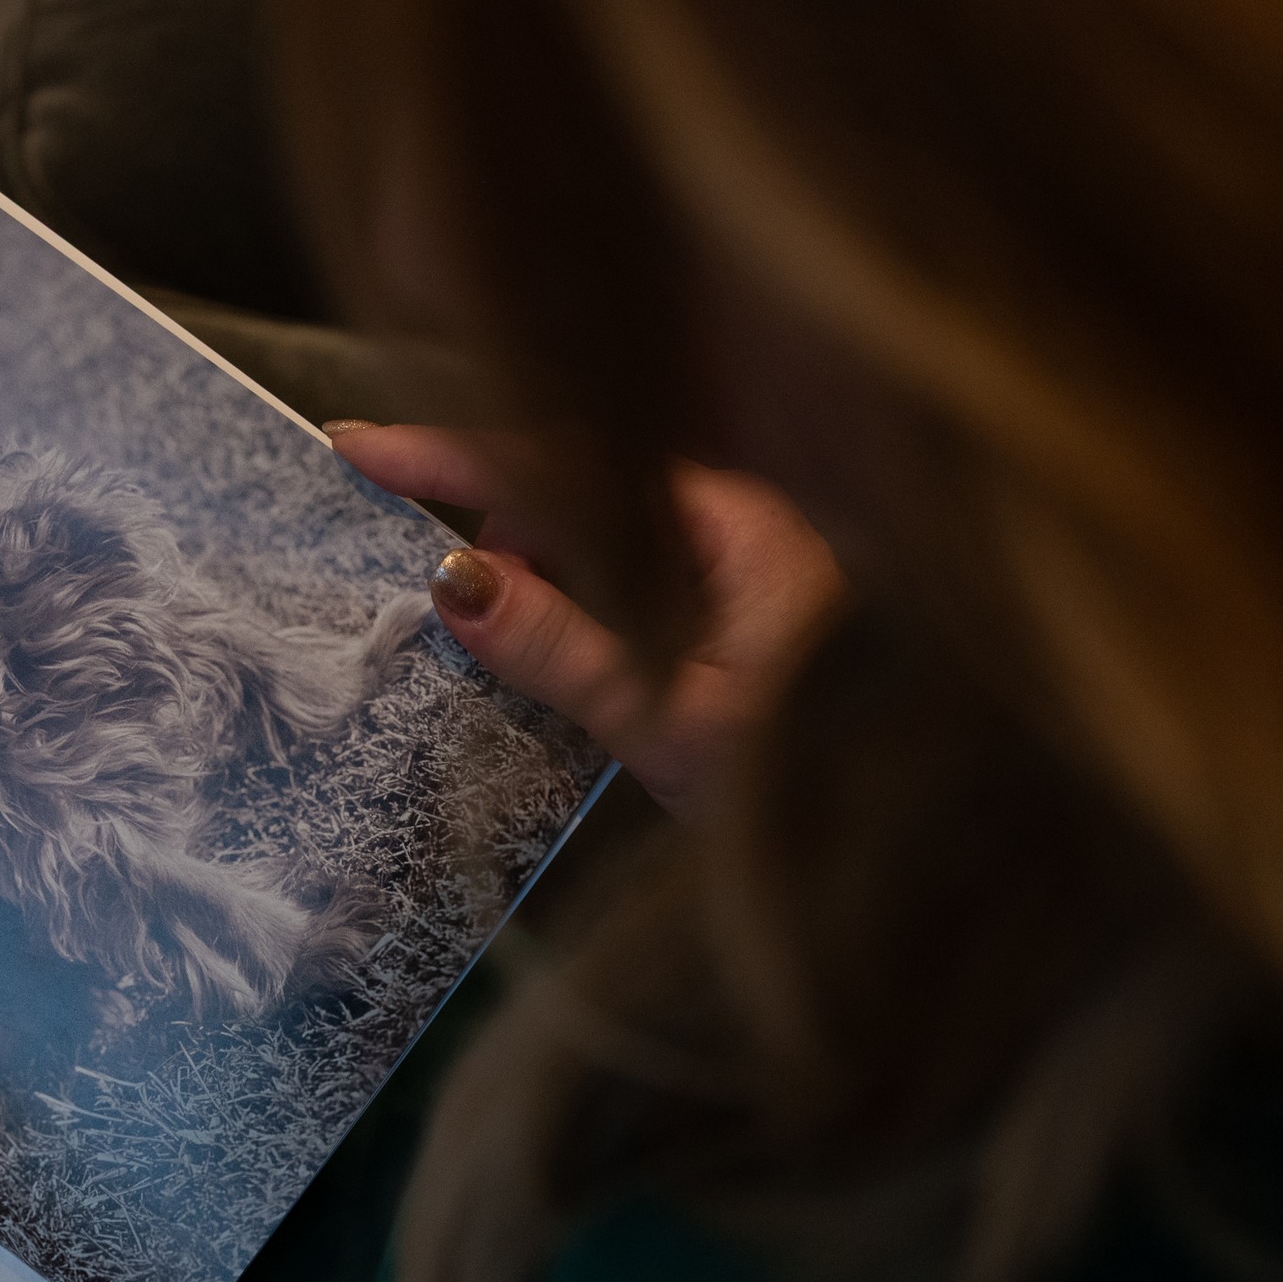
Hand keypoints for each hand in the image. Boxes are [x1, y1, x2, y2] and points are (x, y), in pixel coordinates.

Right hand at [328, 423, 846, 818]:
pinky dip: (566, 604)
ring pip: (592, 538)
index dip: (449, 455)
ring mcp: (734, 566)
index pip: (562, 461)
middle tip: (428, 595)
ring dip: (530, 577)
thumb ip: (561, 647)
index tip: (354, 450)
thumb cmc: (822, 778)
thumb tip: (451, 581)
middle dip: (490, 532)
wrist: (928, 832)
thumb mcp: (671, 721)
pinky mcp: (730, 614)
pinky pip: (619, 579)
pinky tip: (544, 655)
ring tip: (494, 649)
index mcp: (731, 522)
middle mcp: (734, 523)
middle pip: (571, 489)